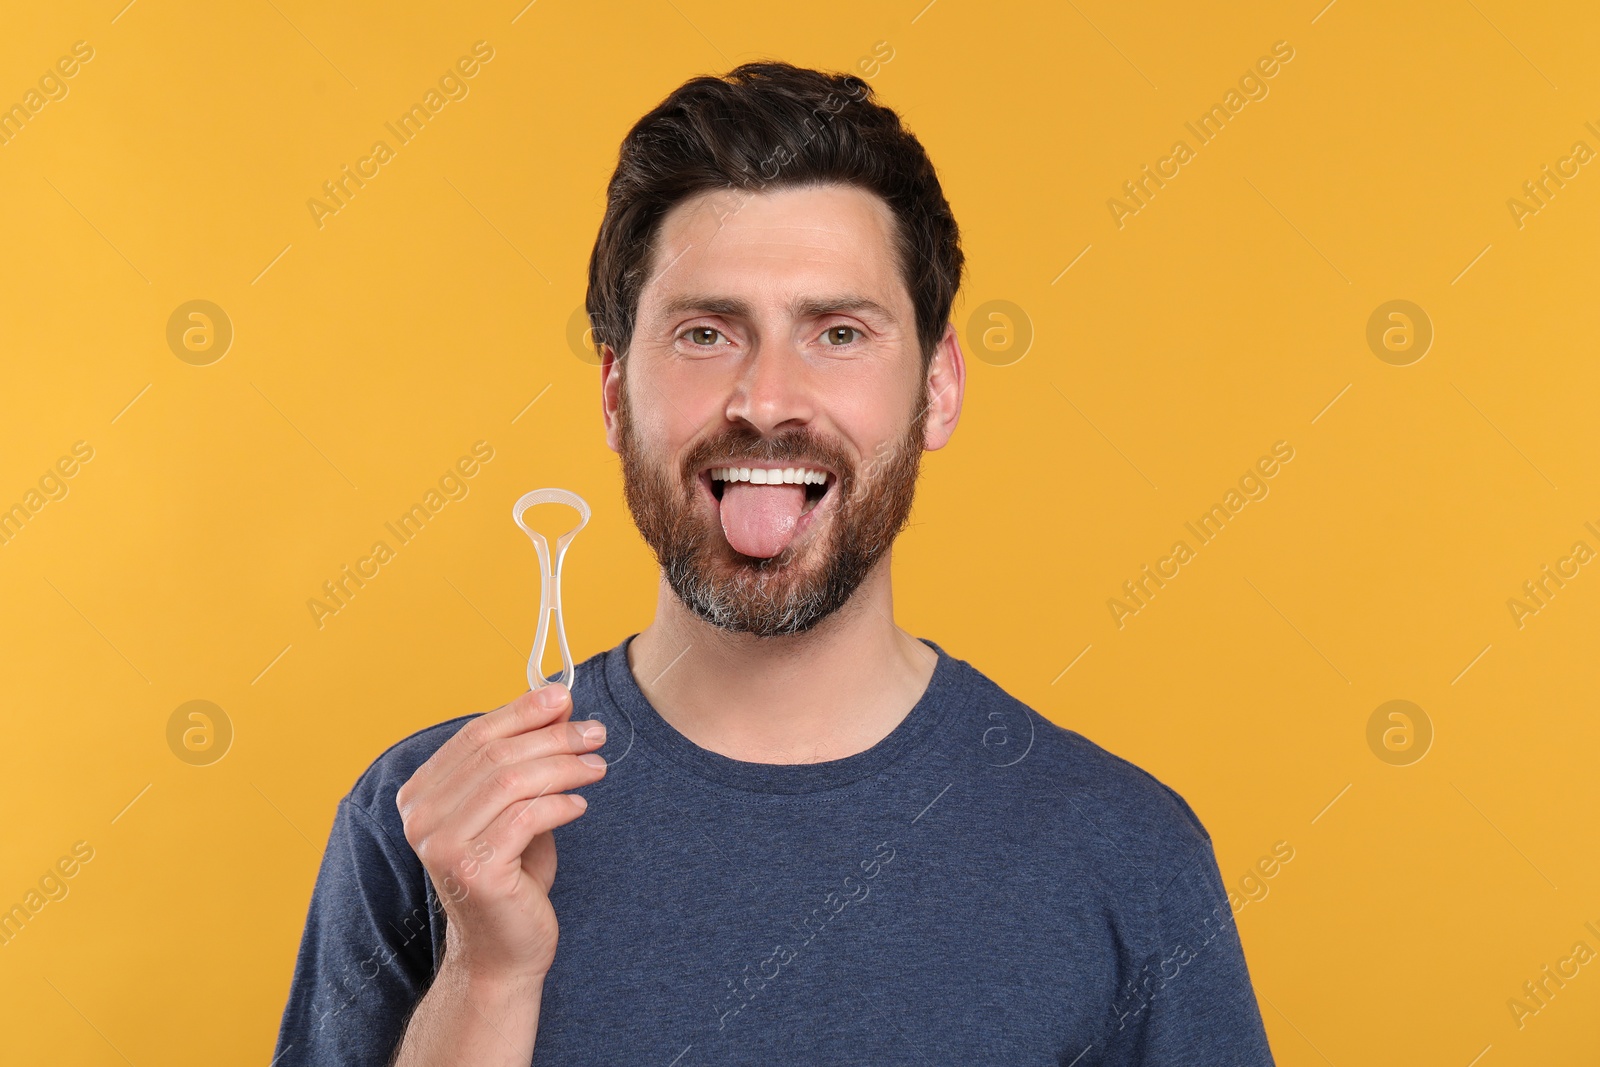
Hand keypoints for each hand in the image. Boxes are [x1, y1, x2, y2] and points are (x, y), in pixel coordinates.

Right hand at [395, 684, 605, 982]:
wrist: (502, 951)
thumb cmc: (511, 875)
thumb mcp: (515, 806)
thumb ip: (526, 757)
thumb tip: (557, 700)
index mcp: (421, 795)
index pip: (476, 735)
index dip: (523, 711)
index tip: (564, 696)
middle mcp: (421, 818)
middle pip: (496, 755)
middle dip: (553, 737)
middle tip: (595, 734)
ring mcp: (442, 845)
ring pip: (512, 782)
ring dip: (563, 767)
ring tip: (598, 767)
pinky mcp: (474, 870)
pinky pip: (526, 818)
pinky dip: (560, 804)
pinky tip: (580, 806)